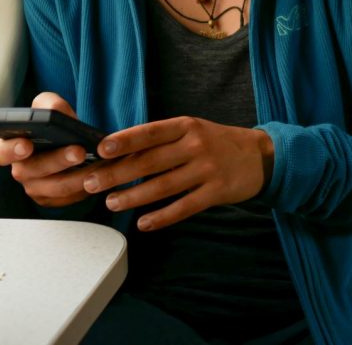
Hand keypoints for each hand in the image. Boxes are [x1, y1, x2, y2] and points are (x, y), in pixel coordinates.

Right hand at [0, 92, 105, 207]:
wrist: (71, 141)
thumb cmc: (54, 124)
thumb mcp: (50, 107)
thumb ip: (50, 104)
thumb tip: (56, 111)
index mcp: (11, 147)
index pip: (2, 152)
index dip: (12, 150)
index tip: (27, 145)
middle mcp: (21, 170)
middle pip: (34, 170)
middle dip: (58, 160)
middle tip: (79, 151)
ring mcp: (36, 188)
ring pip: (56, 187)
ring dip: (78, 176)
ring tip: (98, 163)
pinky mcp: (53, 200)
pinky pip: (70, 197)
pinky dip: (87, 186)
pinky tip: (102, 173)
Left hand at [81, 116, 274, 230]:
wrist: (260, 156)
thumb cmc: (217, 142)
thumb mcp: (193, 130)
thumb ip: (163, 140)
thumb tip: (120, 152)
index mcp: (186, 126)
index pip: (150, 133)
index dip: (124, 141)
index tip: (100, 150)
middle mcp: (195, 145)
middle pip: (150, 162)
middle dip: (117, 174)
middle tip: (91, 183)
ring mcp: (207, 169)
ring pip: (162, 186)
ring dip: (133, 197)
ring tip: (111, 203)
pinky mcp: (216, 192)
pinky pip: (183, 207)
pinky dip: (162, 217)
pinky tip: (143, 224)